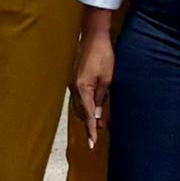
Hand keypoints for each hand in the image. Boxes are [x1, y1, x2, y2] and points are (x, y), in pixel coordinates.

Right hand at [68, 23, 117, 150]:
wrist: (94, 36)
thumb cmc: (103, 56)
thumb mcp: (107, 79)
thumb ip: (101, 98)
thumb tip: (96, 116)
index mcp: (82, 89)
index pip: (87, 115)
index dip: (90, 130)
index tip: (92, 144)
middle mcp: (74, 88)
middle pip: (80, 112)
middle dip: (88, 124)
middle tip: (98, 134)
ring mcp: (72, 83)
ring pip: (78, 106)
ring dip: (86, 115)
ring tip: (98, 124)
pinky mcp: (75, 79)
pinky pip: (79, 98)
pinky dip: (85, 105)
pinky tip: (93, 108)